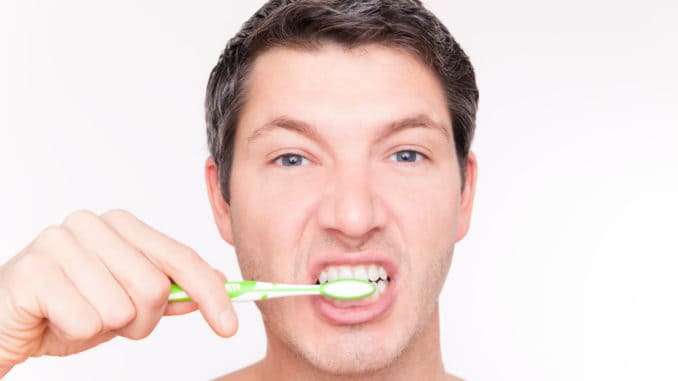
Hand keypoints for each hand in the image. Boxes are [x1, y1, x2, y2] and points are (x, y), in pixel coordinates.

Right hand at [0, 209, 236, 376]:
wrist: (10, 323)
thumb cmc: (71, 307)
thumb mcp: (130, 302)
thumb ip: (171, 290)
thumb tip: (217, 283)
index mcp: (122, 225)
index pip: (181, 257)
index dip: (212, 295)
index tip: (229, 326)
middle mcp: (92, 224)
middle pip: (154, 287)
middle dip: (141, 320)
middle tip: (113, 321)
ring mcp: (59, 242)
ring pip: (121, 308)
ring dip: (106, 328)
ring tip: (81, 317)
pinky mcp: (32, 269)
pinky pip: (86, 322)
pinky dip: (75, 333)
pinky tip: (55, 319)